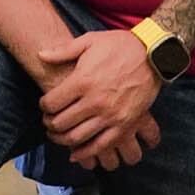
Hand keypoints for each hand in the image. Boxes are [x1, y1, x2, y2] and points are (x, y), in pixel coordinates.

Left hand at [32, 26, 163, 164]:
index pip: (51, 103)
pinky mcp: (124, 125)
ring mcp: (110, 115)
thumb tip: (40, 55)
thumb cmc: (120, 46)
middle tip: (48, 121)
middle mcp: (94, 101)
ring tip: (59, 134)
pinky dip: (85, 153)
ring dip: (62, 140)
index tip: (45, 105)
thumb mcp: (91, 41)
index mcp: (83, 80)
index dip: (43, 106)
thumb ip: (64, 50)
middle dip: (49, 124)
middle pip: (60, 123)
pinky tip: (76, 153)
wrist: (153, 54)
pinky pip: (100, 146)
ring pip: (76, 137)